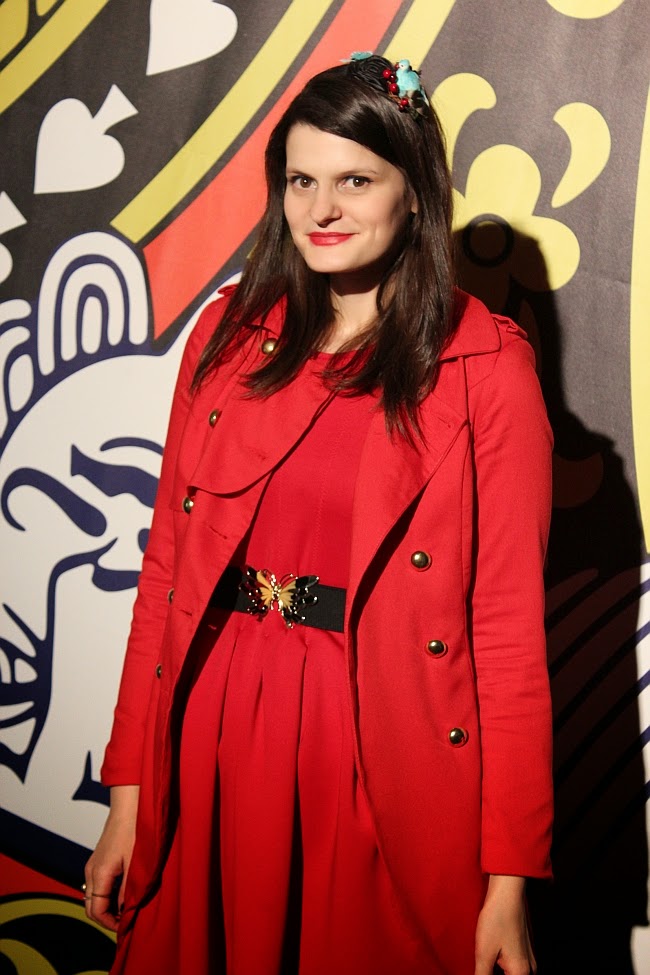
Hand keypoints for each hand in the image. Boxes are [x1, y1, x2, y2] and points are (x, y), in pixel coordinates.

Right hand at [84, 785, 138, 931]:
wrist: (129, 806)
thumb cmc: (134, 831)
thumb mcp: (135, 863)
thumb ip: (128, 889)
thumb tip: (124, 910)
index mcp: (100, 873)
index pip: (96, 910)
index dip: (109, 923)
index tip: (124, 927)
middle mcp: (91, 871)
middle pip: (91, 906)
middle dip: (106, 918)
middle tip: (126, 921)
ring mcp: (93, 865)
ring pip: (92, 896)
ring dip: (106, 907)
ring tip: (126, 909)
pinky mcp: (98, 860)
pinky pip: (97, 885)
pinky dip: (106, 896)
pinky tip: (122, 893)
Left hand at [474, 875, 535, 974]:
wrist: (507, 892)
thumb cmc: (497, 918)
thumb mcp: (484, 953)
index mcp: (521, 973)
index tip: (481, 970)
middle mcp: (530, 969)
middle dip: (492, 973)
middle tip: (481, 965)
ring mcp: (528, 959)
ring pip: (510, 974)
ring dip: (496, 970)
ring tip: (483, 962)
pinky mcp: (523, 950)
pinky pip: (512, 966)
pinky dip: (500, 966)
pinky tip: (490, 957)